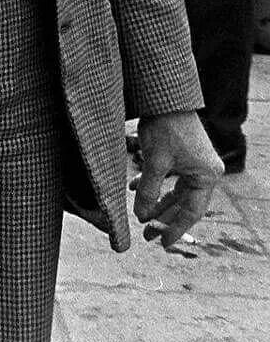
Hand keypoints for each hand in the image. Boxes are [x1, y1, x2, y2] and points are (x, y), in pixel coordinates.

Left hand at [131, 110, 224, 248]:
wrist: (165, 98)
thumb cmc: (164, 129)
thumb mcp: (154, 163)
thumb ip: (149, 191)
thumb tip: (141, 216)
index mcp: (206, 177)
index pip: (190, 212)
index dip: (175, 229)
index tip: (161, 243)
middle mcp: (205, 172)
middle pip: (183, 203)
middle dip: (163, 218)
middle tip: (146, 234)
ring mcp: (195, 163)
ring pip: (175, 191)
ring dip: (157, 202)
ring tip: (140, 217)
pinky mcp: (184, 155)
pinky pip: (170, 177)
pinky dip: (154, 184)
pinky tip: (135, 189)